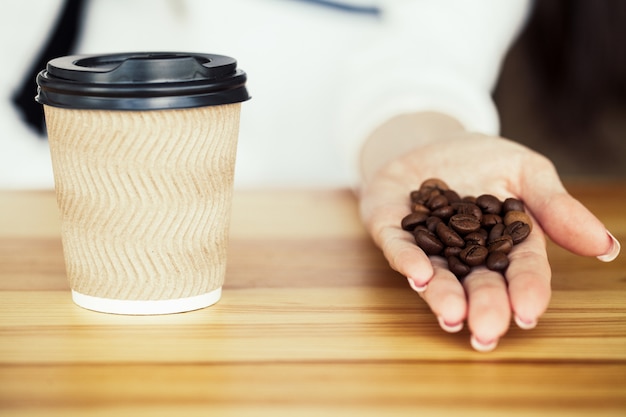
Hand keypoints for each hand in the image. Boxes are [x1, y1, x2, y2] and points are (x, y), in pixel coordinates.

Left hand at [358, 115, 619, 350]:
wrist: (430, 141)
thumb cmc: (482, 160)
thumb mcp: (527, 172)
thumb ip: (557, 208)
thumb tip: (607, 247)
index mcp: (504, 243)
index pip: (520, 269)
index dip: (525, 290)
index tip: (528, 312)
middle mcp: (465, 253)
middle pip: (478, 282)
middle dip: (484, 305)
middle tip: (486, 332)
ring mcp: (426, 243)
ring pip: (436, 275)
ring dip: (443, 296)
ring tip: (452, 316)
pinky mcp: (391, 229)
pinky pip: (398, 247)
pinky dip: (407, 260)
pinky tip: (419, 275)